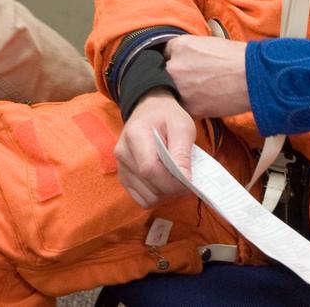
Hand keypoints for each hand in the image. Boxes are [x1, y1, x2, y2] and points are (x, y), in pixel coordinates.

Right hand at [114, 91, 195, 207]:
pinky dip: (156, 196)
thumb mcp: (182, 127)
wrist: (150, 111)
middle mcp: (122, 152)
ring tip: (174, 178)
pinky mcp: (123, 178)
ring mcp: (120, 167)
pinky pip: (142, 199)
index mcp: (135, 135)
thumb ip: (182, 153)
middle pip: (149, 185)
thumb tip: (185, 180)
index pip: (150, 169)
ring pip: (147, 197)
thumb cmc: (168, 117)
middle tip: (187, 178)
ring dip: (166, 193)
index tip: (190, 182)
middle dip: (172, 188)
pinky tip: (164, 182)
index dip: (172, 182)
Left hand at [164, 35, 249, 117]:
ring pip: (172, 93)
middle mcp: (175, 66)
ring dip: (181, 93)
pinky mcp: (190, 107)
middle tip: (192, 80)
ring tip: (201, 91)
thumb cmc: (238, 58)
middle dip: (175, 77)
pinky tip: (206, 100)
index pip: (165, 54)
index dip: (174, 61)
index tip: (181, 66)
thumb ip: (190, 51)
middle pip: (165, 74)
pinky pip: (184, 107)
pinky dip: (192, 106)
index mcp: (179, 46)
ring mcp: (180, 88)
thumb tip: (184, 59)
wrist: (254, 77)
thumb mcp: (209, 43)